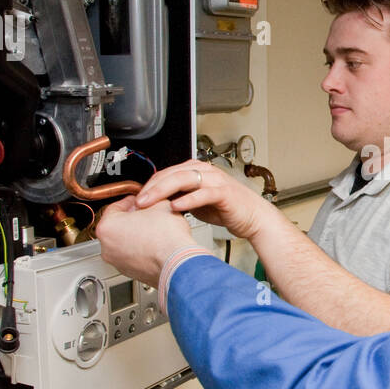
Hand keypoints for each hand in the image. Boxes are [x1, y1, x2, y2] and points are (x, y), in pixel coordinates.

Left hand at [96, 194, 194, 287]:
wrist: (177, 262)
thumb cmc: (166, 237)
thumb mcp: (159, 203)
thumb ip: (148, 199)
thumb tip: (149, 201)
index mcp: (107, 227)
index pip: (115, 206)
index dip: (131, 201)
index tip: (139, 200)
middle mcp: (107, 247)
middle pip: (118, 226)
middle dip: (132, 219)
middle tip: (147, 214)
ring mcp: (118, 262)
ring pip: (124, 242)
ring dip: (137, 235)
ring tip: (153, 230)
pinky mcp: (129, 272)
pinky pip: (133, 256)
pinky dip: (141, 250)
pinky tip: (155, 244)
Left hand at [135, 160, 271, 241]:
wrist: (253, 217)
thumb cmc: (227, 209)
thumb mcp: (196, 201)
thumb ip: (179, 197)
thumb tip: (156, 203)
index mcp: (196, 171)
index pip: (166, 173)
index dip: (149, 186)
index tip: (136, 200)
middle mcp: (204, 171)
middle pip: (171, 174)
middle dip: (151, 188)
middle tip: (137, 202)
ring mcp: (214, 180)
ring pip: (183, 179)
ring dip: (163, 191)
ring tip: (149, 203)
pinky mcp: (224, 192)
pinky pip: (203, 193)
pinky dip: (188, 200)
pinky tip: (176, 207)